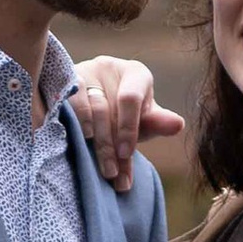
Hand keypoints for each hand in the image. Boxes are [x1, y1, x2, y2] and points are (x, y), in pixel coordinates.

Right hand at [71, 56, 185, 188]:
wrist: (96, 105)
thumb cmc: (127, 114)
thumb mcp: (143, 120)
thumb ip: (157, 123)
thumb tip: (178, 125)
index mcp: (136, 74)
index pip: (130, 99)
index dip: (127, 128)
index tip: (125, 155)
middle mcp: (110, 67)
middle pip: (107, 110)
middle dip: (110, 146)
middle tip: (112, 174)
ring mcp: (85, 72)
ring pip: (86, 111)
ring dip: (94, 143)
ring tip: (99, 169)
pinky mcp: (65, 82)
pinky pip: (67, 105)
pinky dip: (74, 126)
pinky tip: (78, 145)